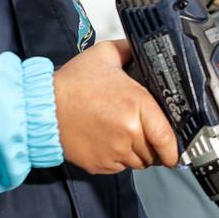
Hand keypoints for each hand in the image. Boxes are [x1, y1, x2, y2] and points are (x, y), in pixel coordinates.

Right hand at [54, 39, 177, 172]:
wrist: (41, 109)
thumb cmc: (72, 84)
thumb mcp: (104, 55)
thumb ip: (130, 50)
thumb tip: (145, 49)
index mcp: (136, 104)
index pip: (167, 136)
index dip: (175, 147)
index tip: (177, 149)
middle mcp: (129, 131)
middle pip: (156, 152)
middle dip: (155, 145)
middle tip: (147, 133)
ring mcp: (115, 152)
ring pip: (140, 162)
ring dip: (139, 153)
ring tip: (125, 135)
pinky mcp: (101, 165)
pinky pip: (121, 168)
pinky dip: (120, 159)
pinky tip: (110, 142)